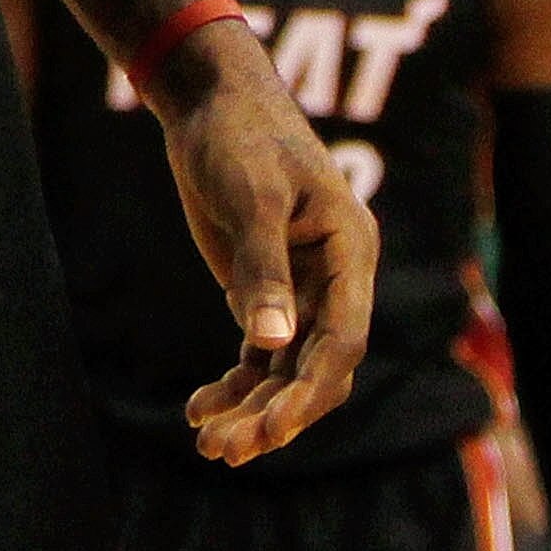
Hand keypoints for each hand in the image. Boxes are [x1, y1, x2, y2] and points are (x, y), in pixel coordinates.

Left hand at [150, 19, 377, 463]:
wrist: (208, 100)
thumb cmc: (237, 134)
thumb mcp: (250, 195)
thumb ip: (262, 267)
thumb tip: (271, 342)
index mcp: (350, 252)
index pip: (342, 339)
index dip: (310, 388)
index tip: (273, 426)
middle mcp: (333, 278)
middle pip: (316, 366)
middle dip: (276, 412)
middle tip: (228, 449)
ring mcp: (300, 288)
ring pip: (286, 367)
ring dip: (251, 407)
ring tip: (208, 444)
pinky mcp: (263, 289)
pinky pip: (259, 352)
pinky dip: (235, 383)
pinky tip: (200, 411)